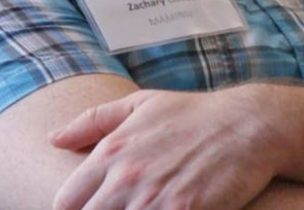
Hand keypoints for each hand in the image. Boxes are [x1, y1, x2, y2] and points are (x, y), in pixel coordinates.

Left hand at [50, 86, 302, 209]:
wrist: (250, 125)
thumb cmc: (196, 114)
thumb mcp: (141, 105)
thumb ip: (92, 121)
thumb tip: (53, 139)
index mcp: (111, 152)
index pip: (66, 202)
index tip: (93, 207)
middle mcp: (127, 178)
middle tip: (126, 207)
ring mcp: (154, 199)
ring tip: (147, 209)